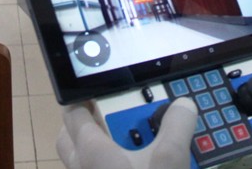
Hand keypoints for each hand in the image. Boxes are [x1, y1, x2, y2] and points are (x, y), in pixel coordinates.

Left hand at [57, 97, 197, 168]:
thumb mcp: (169, 160)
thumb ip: (177, 127)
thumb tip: (183, 104)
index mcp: (91, 149)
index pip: (73, 112)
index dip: (83, 98)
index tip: (98, 91)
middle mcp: (80, 168)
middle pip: (68, 137)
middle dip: (84, 123)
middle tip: (107, 116)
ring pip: (78, 161)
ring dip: (93, 149)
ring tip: (121, 146)